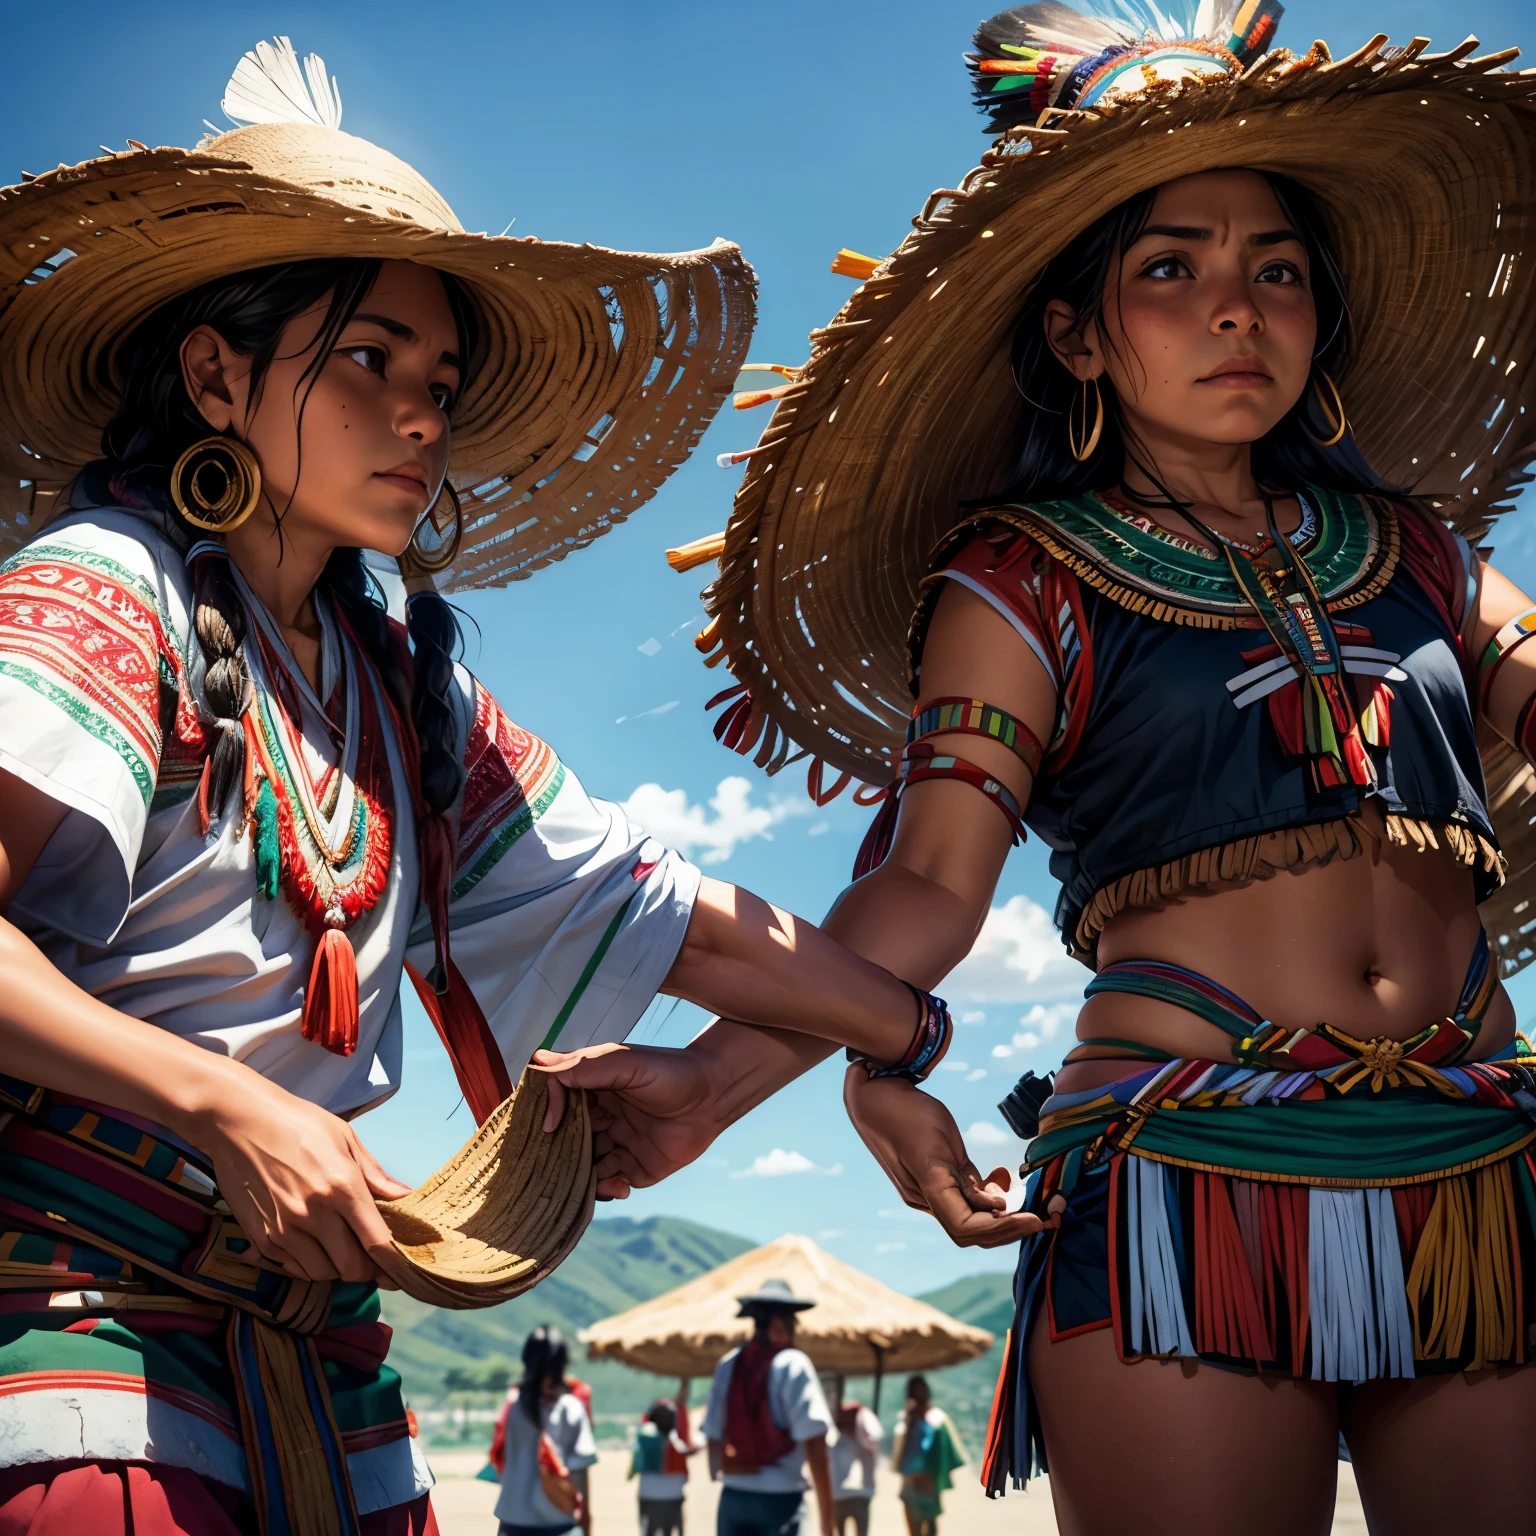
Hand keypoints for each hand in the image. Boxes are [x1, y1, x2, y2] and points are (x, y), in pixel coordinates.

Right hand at [191, 1070, 410, 1282]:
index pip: (376, 1241)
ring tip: (340, 1248)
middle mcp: (314, 1213)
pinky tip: (313, 1245)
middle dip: (366, 1269)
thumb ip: (375, 1174)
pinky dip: (308, 1264)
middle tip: (370, 1257)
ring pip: (322, 1273)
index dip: (393, 1263)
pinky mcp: (261, 1238)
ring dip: (337, 1268)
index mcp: (342, 1186)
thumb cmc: (296, 1122)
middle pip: (351, 1267)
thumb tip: (404, 1196)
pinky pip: (293, 1268)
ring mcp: (284, 1229)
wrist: (237, 1121)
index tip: (401, 1270)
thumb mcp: (345, 1137)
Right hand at [532, 1042, 721, 1199]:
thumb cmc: (670, 1071)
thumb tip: (537, 1065)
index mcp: (594, 1090)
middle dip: (555, 1154)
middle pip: (566, 1141)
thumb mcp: (623, 1062)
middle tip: (548, 1165)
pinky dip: (606, 1190)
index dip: (547, 1115)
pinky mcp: (637, 1168)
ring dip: (577, 1177)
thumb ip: (582, 1067)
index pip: (557, 1105)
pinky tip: (618, 1185)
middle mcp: (602, 1119)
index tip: (548, 1128)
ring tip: (578, 1183)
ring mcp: (618, 1144)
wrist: (715, 1094)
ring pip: (584, 1167)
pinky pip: (611, 1185)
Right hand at [843, 1066, 1042, 1246]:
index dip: (1003, 1229)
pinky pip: (961, 1202)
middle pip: (971, 1232)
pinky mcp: (930, 1182)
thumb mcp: (942, 1138)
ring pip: (969, 1219)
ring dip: (1000, 1215)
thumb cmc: (907, 1111)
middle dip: (1009, 1227)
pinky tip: (998, 1176)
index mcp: (926, 1189)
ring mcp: (925, 1193)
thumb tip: (997, 1208)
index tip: (1034, 1218)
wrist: (873, 1096)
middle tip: (1043, 1215)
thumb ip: (967, 1178)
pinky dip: (985, 1198)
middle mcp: (924, 1200)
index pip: (967, 1229)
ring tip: (1025, 1196)